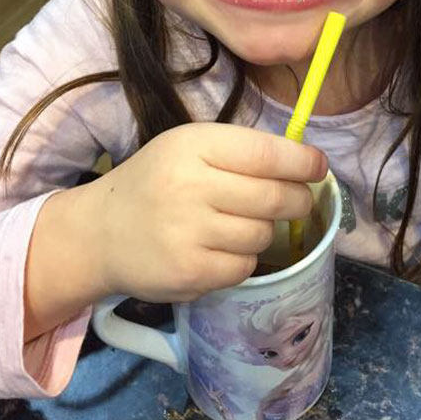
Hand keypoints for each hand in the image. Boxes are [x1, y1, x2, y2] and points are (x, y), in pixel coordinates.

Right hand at [90, 122, 327, 301]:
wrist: (101, 232)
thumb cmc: (157, 182)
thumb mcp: (189, 147)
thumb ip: (240, 151)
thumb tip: (306, 163)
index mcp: (193, 146)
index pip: (265, 154)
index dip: (302, 162)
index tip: (319, 167)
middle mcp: (190, 187)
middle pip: (273, 197)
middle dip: (298, 200)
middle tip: (298, 200)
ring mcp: (188, 233)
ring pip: (263, 235)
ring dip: (265, 230)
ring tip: (241, 223)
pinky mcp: (189, 274)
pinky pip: (244, 266)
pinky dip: (243, 259)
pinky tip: (220, 248)